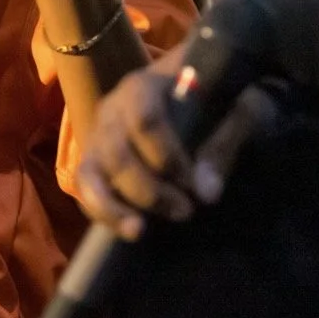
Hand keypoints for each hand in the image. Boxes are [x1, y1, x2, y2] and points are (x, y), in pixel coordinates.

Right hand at [75, 47, 278, 238]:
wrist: (195, 92)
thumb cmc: (215, 99)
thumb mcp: (233, 112)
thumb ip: (221, 147)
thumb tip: (205, 193)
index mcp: (144, 86)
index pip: (146, 120)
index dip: (168, 157)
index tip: (196, 186)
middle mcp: (112, 109)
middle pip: (116, 153)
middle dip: (148, 190)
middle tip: (184, 212)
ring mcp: (97, 135)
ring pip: (90, 173)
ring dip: (114, 207)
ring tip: (139, 231)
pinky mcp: (92, 160)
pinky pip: (85, 189)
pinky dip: (103, 213)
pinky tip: (130, 229)